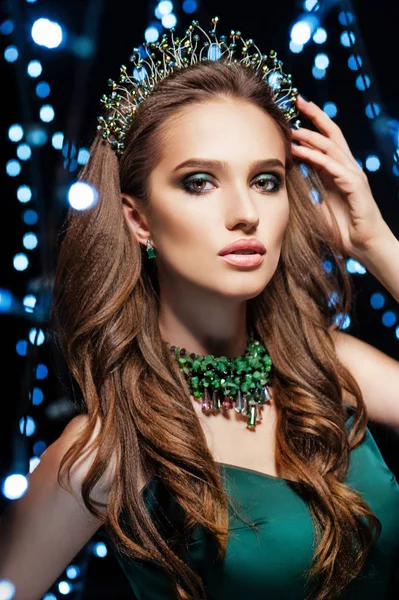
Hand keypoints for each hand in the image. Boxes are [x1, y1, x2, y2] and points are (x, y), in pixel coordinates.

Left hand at [291, 95, 388, 259]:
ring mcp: (352, 174)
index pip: (326, 140)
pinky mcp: (354, 185)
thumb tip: (286, 186)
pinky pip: (331, 166)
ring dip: (310, 135)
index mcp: (339, 171)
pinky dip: (314, 156)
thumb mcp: (318, 208)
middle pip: (332, 133)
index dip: (313, 123)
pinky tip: (299, 150)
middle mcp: (348, 168)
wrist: (365, 245)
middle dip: (315, 116)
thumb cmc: (343, 229)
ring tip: (291, 127)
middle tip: (296, 100)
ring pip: (330, 146)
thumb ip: (307, 194)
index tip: (296, 110)